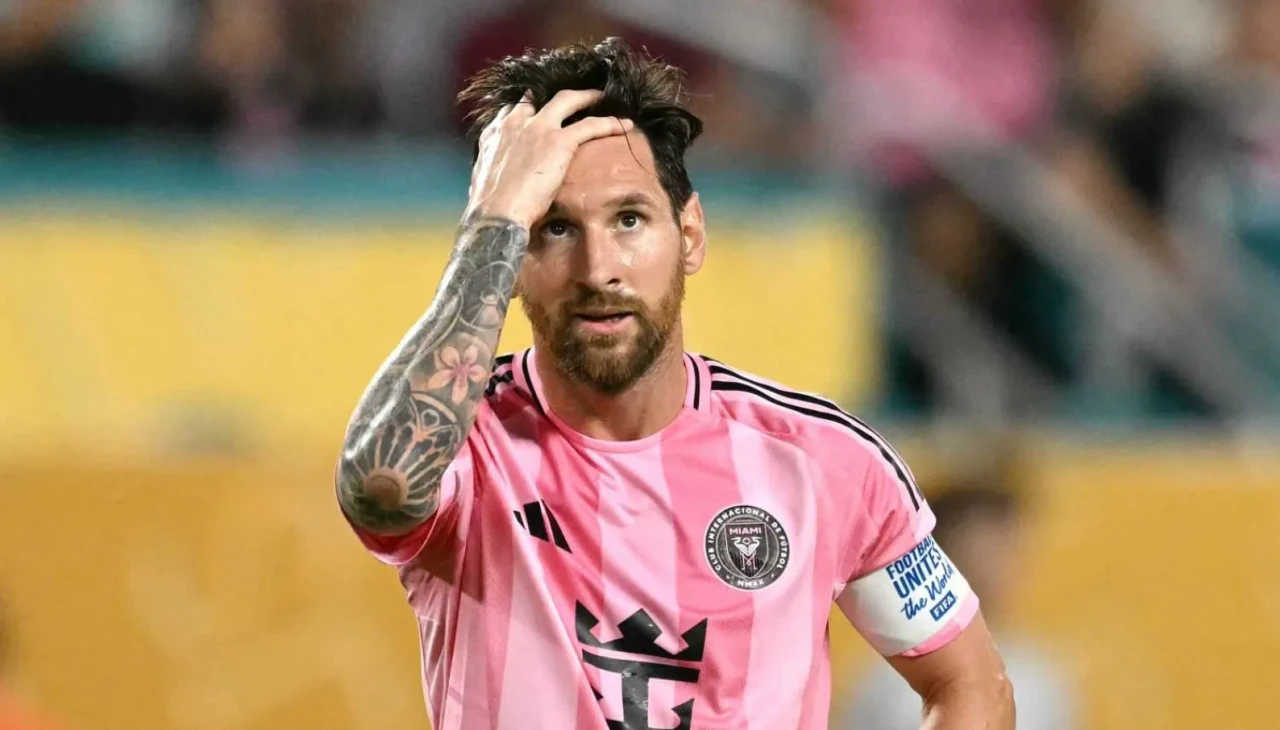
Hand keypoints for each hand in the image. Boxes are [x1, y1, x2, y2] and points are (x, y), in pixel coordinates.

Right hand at [465, 89, 633, 229]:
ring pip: (568, 100)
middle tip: (574, 96)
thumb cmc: (489, 208)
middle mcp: (515, 124)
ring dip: (587, 97)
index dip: (529, 107)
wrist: (496, 215)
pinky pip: (591, 125)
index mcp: (495, 135)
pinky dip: (610, 123)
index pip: (514, 110)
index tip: (540, 109)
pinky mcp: (558, 142)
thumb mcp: (484, 181)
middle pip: (539, 97)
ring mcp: (537, 129)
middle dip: (556, 94)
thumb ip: (497, 170)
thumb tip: (502, 181)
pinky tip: (624, 125)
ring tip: (603, 98)